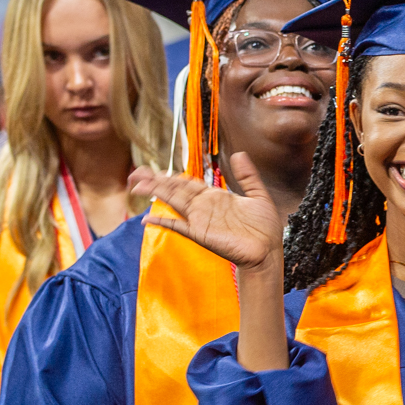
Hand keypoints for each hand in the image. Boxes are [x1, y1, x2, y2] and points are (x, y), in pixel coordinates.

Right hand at [129, 152, 283, 272]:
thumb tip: (239, 154)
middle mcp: (205, 207)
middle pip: (175, 190)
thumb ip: (247, 175)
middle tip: (136, 173)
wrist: (268, 251)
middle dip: (156, 181)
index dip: (171, 176)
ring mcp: (201, 220)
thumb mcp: (258, 195)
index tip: (155, 170)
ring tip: (137, 185)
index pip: (188, 183)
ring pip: (174, 202)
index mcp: (216, 197)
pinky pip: (178, 226)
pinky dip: (163, 222)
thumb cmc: (264, 227)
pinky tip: (148, 219)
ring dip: (156, 193)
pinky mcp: (202, 234)